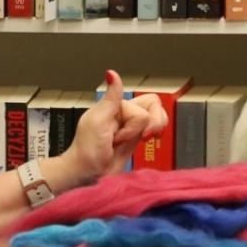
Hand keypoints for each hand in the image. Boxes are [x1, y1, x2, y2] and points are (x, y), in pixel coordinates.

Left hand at [62, 70, 169, 184]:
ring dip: (149, 131)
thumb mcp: (98, 120)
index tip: (130, 133)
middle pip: (155, 107)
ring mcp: (132, 126)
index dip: (141, 118)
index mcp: (117, 106)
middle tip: (140, 137)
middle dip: (151, 123)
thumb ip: (111, 98)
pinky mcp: (136, 138)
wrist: (88, 174)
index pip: (147, 102)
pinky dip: (154, 135)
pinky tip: (145, 142)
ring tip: (136, 141)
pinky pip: (155, 129)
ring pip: (158, 118)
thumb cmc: (88, 149)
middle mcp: (127, 113)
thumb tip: (111, 73)